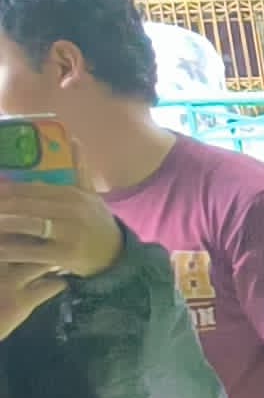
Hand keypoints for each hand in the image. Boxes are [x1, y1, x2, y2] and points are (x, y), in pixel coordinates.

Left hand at [0, 178, 123, 291]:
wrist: (119, 258)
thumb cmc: (98, 225)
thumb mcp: (91, 196)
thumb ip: (79, 170)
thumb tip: (74, 139)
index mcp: (73, 194)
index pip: (29, 188)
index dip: (3, 190)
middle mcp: (72, 211)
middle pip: (23, 204)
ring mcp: (69, 233)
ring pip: (24, 224)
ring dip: (0, 225)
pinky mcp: (65, 255)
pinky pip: (29, 251)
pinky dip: (8, 250)